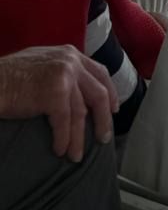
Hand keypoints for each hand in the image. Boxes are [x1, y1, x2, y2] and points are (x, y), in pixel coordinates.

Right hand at [0, 46, 115, 161]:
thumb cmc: (10, 76)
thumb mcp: (43, 63)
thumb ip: (61, 71)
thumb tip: (75, 92)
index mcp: (70, 54)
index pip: (99, 72)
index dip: (109, 92)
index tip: (113, 109)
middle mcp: (71, 61)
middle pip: (98, 93)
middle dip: (103, 118)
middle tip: (104, 138)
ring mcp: (65, 76)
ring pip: (81, 113)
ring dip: (79, 138)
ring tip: (76, 155)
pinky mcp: (55, 94)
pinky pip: (65, 123)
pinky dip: (63, 139)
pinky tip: (60, 150)